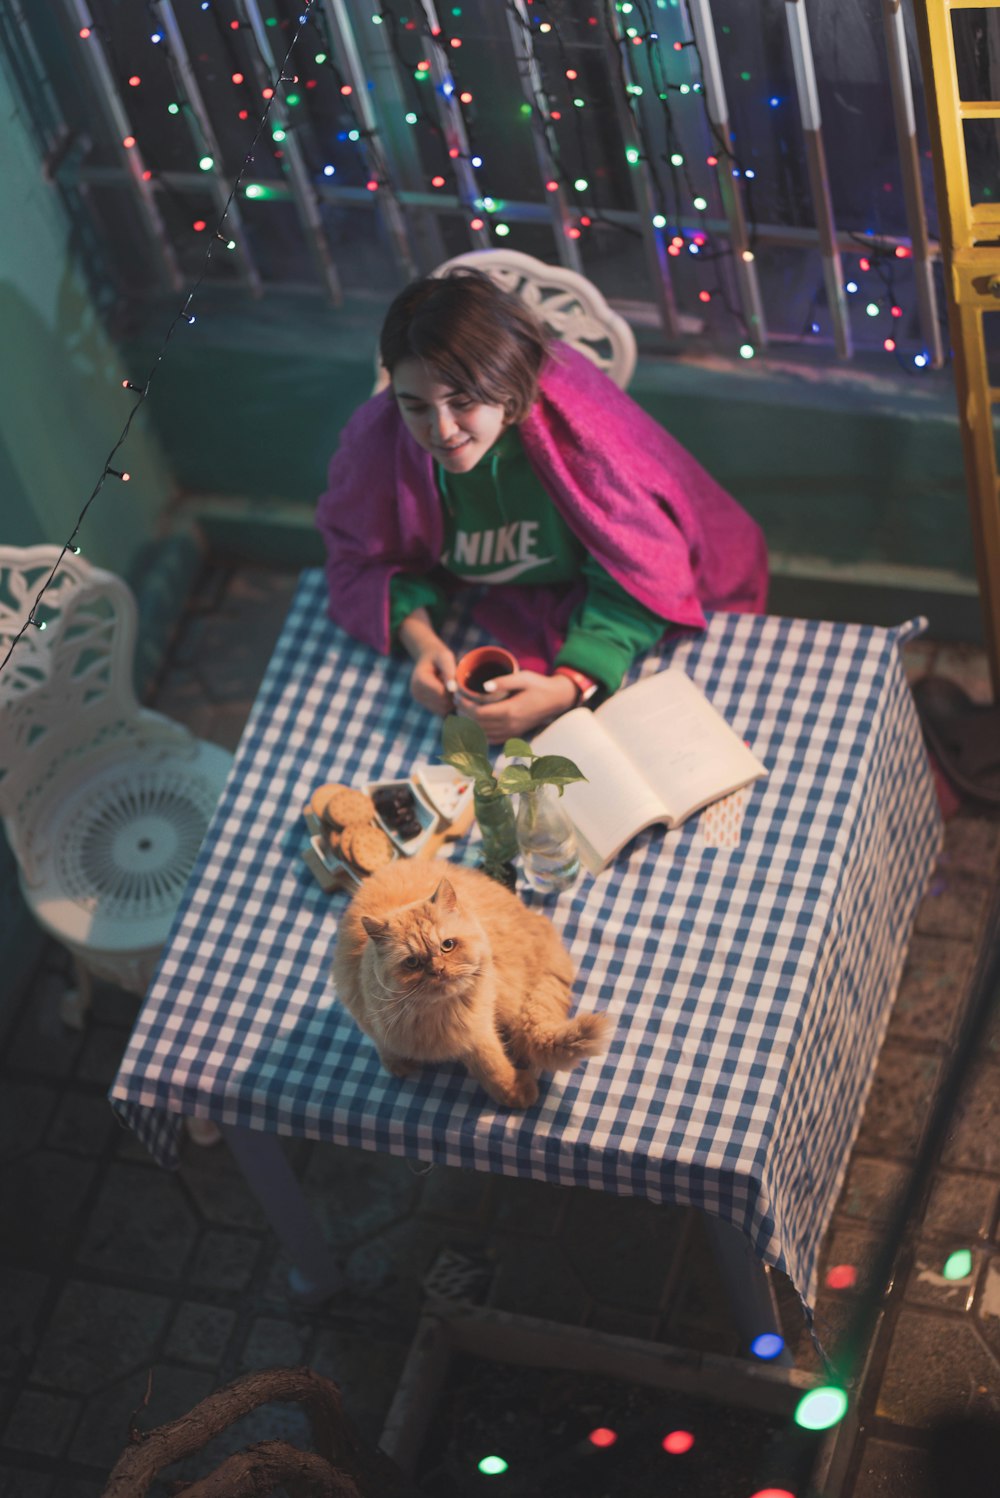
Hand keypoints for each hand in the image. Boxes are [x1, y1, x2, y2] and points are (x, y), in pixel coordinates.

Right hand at [409, 641, 457, 715]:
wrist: (428, 659)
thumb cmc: (439, 657)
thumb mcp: (445, 658)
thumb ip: (449, 672)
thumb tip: (452, 689)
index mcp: (420, 680)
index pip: (442, 694)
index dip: (454, 690)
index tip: (457, 680)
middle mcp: (416, 692)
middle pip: (443, 704)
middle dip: (453, 696)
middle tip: (455, 683)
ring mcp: (419, 700)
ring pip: (443, 710)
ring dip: (451, 701)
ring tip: (449, 688)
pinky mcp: (424, 705)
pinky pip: (441, 712)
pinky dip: (448, 705)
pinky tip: (447, 693)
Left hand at [455, 670, 578, 742]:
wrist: (557, 699)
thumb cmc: (539, 685)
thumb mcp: (523, 677)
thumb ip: (503, 681)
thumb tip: (484, 686)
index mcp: (511, 711)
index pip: (479, 713)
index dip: (464, 705)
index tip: (457, 694)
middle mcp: (510, 725)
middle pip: (477, 724)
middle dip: (463, 712)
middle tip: (456, 699)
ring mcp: (512, 732)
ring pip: (482, 733)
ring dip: (468, 723)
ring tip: (461, 708)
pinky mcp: (513, 734)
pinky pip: (491, 738)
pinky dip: (478, 732)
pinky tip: (472, 722)